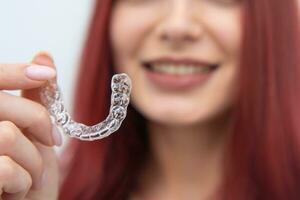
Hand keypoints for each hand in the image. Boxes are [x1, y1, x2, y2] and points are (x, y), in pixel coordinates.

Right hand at [0, 52, 61, 199]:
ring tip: (33, 174)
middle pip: (3, 105)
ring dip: (33, 158)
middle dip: (38, 121)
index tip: (47, 74)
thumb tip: (44, 56)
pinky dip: (23, 181)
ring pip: (7, 136)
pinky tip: (18, 191)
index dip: (14, 73)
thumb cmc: (26, 172)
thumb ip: (32, 98)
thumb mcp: (30, 134)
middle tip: (54, 139)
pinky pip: (6, 168)